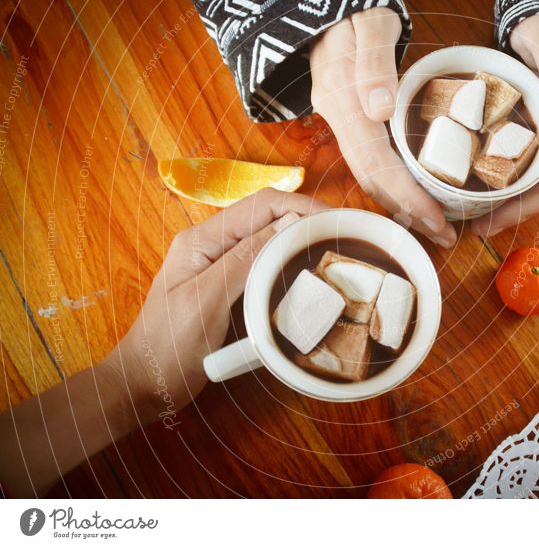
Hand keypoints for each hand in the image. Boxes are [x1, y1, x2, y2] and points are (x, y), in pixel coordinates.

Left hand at [109, 189, 327, 424]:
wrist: (146, 384)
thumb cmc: (169, 345)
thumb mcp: (207, 300)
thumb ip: (245, 260)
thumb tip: (289, 224)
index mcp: (202, 240)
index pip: (260, 205)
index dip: (300, 205)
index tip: (335, 221)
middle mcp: (213, 245)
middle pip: (267, 218)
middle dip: (305, 219)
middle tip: (341, 236)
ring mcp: (220, 266)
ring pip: (268, 241)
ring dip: (299, 241)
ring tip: (332, 251)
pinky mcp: (229, 288)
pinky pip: (264, 267)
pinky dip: (288, 265)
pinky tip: (308, 276)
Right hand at [310, 8, 456, 247]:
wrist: (324, 1)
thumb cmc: (356, 8)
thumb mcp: (370, 24)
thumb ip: (374, 63)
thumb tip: (381, 109)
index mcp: (346, 102)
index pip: (378, 164)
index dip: (407, 196)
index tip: (437, 220)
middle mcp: (340, 119)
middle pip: (372, 179)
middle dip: (408, 212)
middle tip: (444, 237)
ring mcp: (342, 121)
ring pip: (369, 174)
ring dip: (400, 205)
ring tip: (433, 226)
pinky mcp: (349, 119)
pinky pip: (370, 161)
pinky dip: (393, 185)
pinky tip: (413, 196)